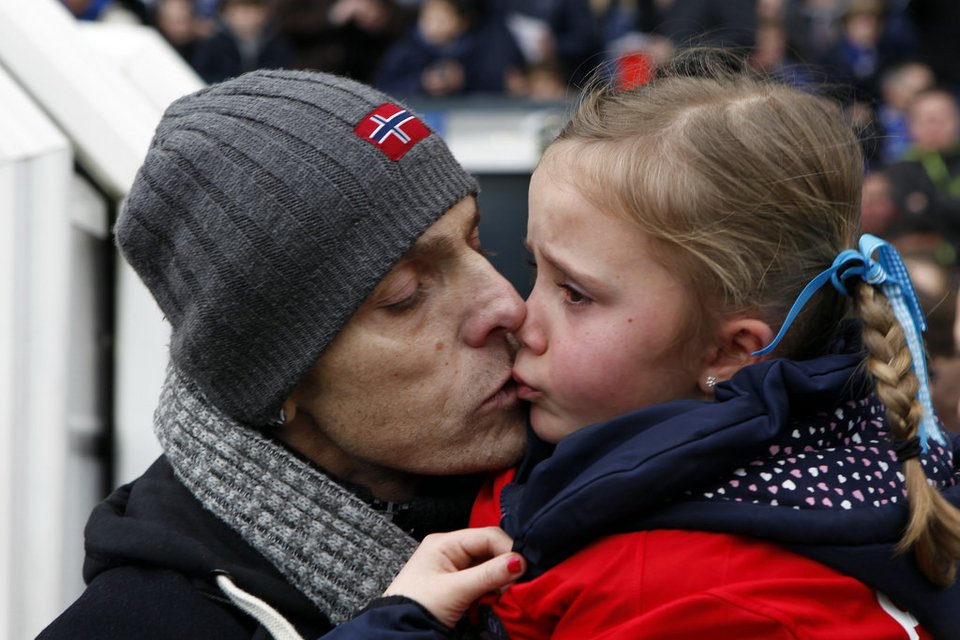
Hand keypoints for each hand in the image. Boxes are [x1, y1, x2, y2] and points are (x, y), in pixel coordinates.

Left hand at [383, 527, 525, 627]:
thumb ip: (488, 575)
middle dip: (506, 563)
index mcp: (444, 542)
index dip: (507, 549)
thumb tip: (520, 562)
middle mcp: (450, 549)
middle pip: (489, 549)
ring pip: (488, 565)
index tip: (525, 567)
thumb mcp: (455, 590)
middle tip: (521, 580)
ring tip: (510, 590)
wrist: (397, 631)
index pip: (486, 536)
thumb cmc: (418, 606)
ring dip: (501, 577)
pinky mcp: (457, 584)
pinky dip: (493, 587)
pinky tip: (499, 596)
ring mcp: (454, 567)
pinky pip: (483, 579)